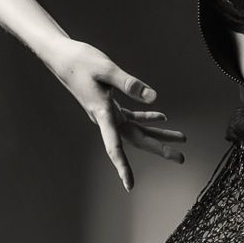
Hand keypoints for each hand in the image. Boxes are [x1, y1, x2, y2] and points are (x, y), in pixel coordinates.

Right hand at [45, 39, 185, 190]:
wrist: (62, 57)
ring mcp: (108, 113)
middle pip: (136, 139)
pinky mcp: (110, 105)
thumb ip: (130, 84)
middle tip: (181, 158)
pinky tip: (162, 118)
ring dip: (159, 134)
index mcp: (103, 113)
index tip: (129, 185)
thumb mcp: (107, 69)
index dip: (122, 166)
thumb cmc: (80, 62)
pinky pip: (132, 117)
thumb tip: (154, 98)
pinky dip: (147, 118)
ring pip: (137, 129)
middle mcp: (106, 118)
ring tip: (181, 138)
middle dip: (159, 148)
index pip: (114, 146)